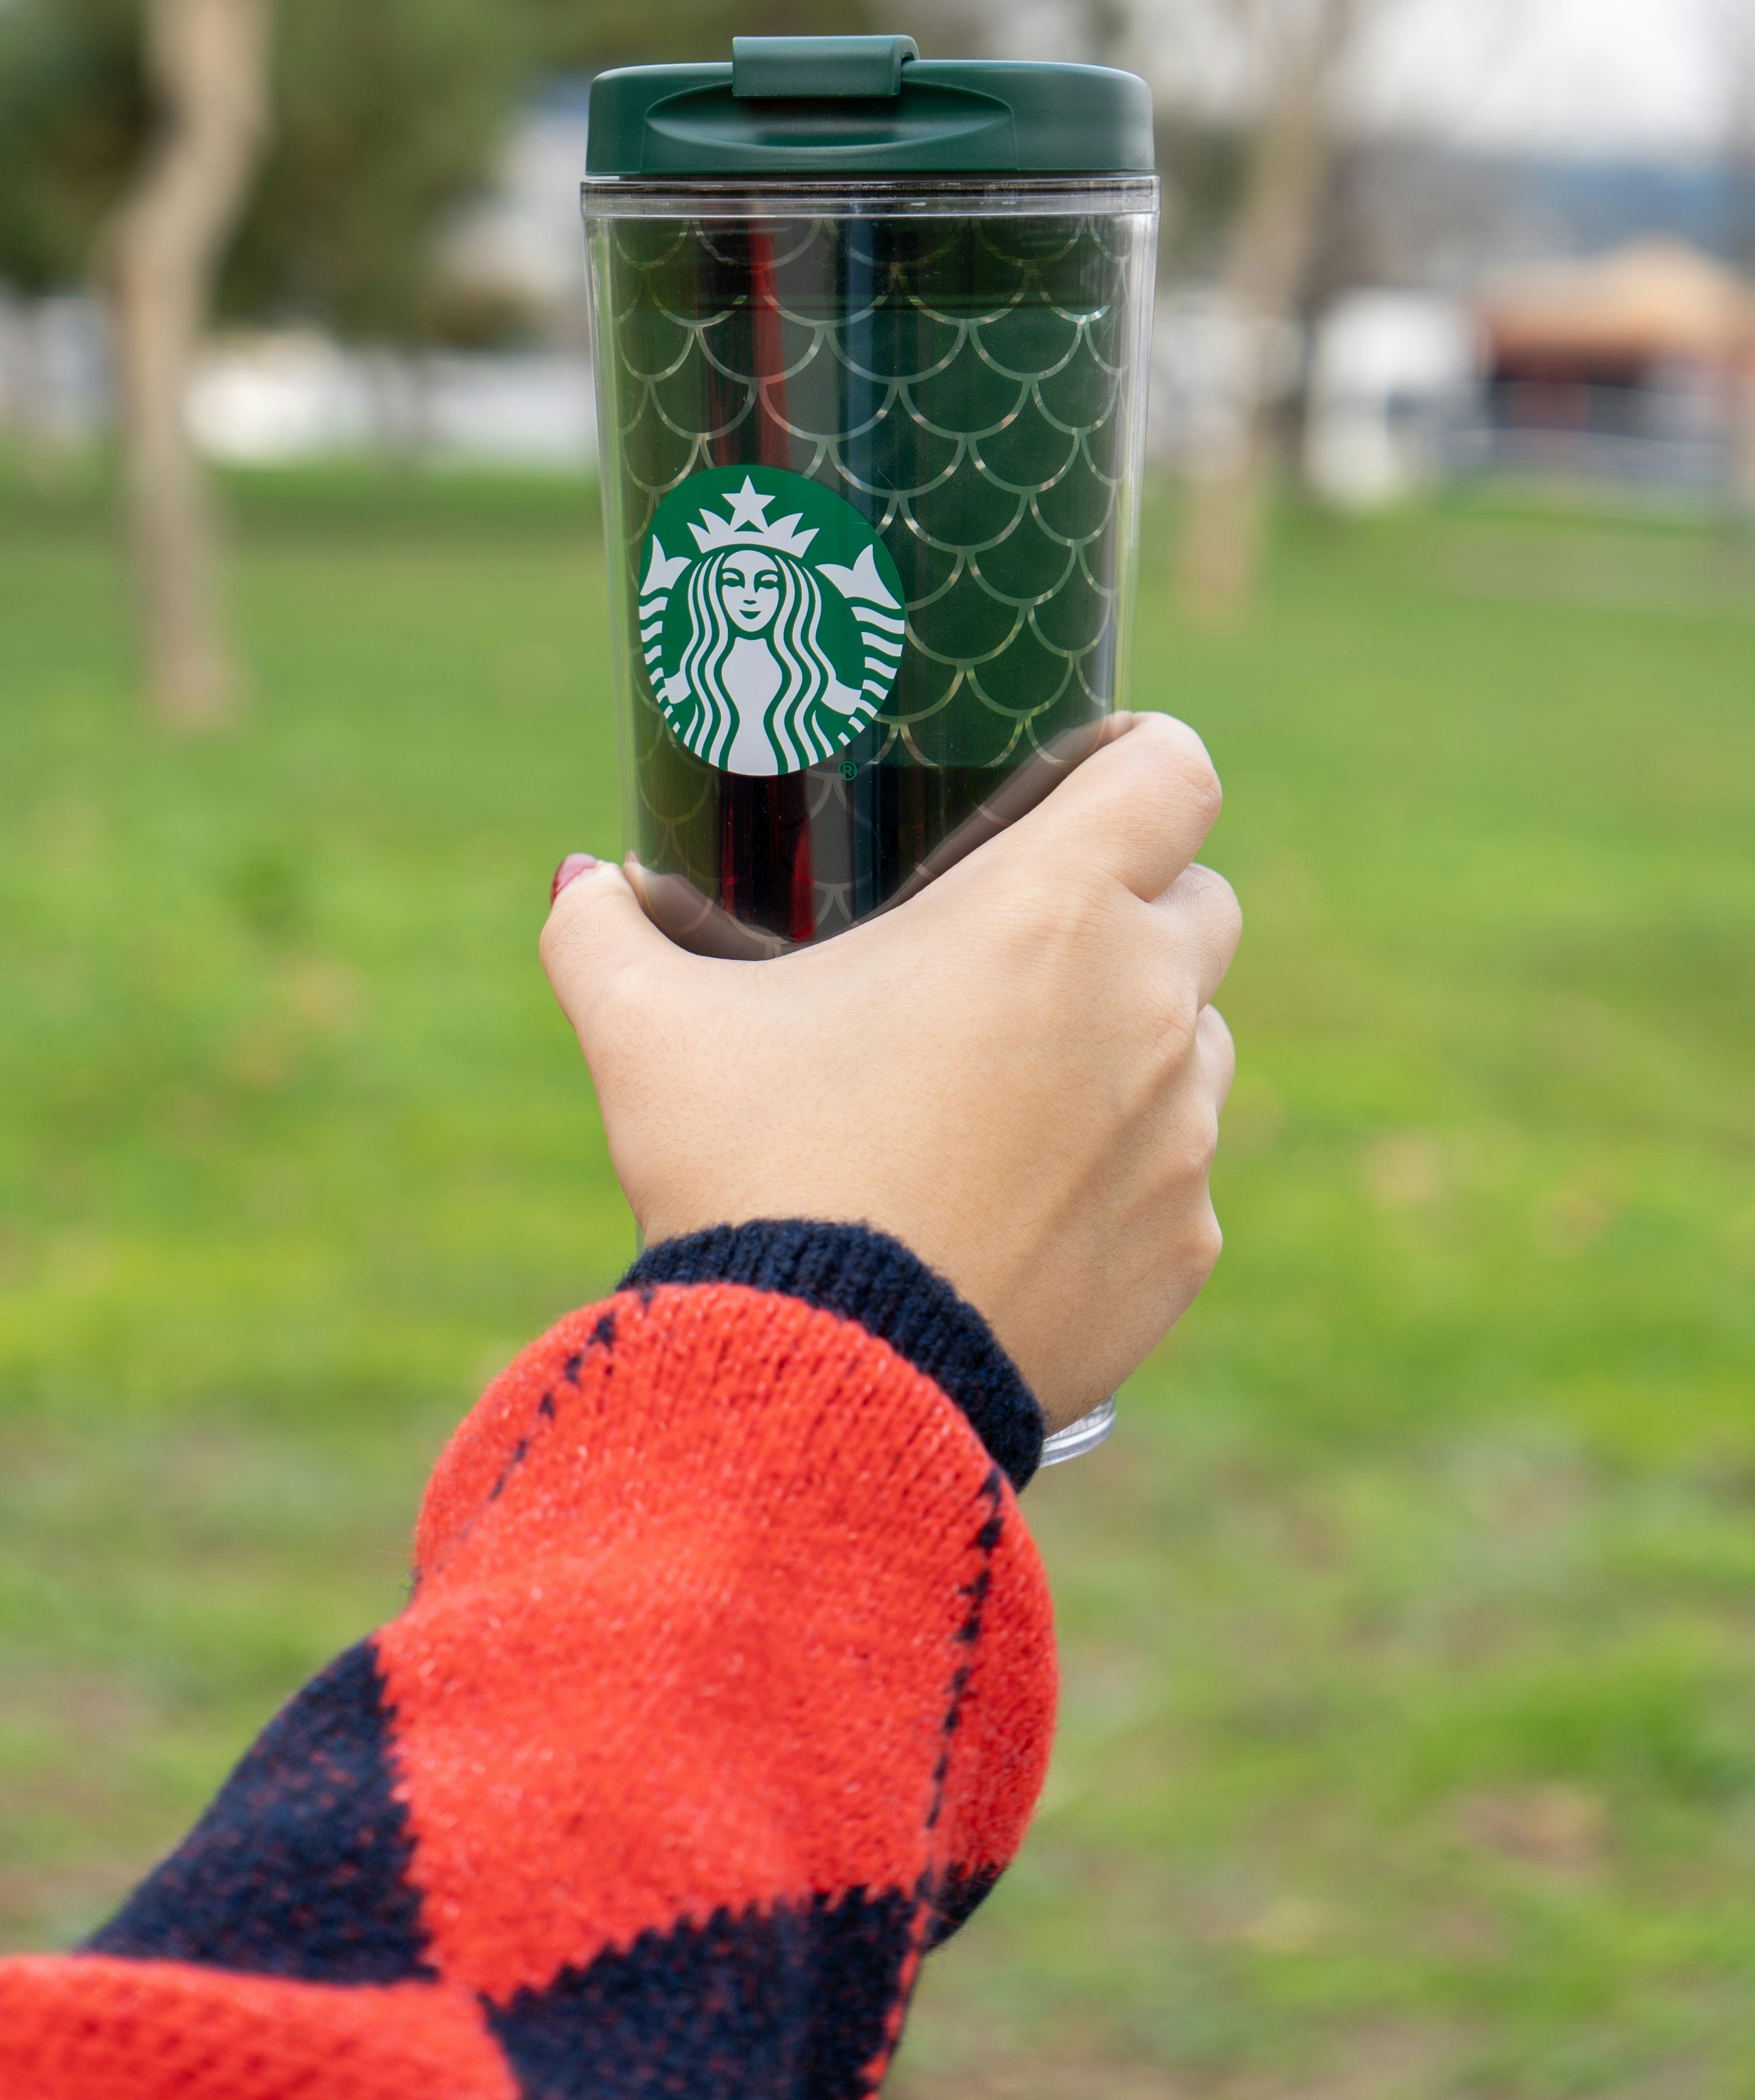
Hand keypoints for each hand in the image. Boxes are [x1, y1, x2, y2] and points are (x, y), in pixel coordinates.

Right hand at [540, 715, 1239, 1429]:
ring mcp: (1182, 1132)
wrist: (827, 1389)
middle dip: (1136, 907)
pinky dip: (1120, 1172)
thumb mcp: (648, 1035)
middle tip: (1026, 949)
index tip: (1092, 782)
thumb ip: (606, 933)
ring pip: (1199, 1040)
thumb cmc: (752, 1174)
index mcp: (1049, 910)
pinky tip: (1022, 1205)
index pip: (1175, 770)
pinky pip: (1178, 1174)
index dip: (1143, 758)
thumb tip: (579, 880)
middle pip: (1201, 900)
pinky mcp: (1185, 1242)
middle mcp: (1147, 1004)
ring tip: (1012, 1085)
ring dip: (1134, 1041)